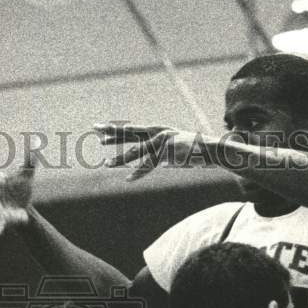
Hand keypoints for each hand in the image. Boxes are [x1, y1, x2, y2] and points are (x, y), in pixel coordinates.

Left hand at [95, 123, 217, 181]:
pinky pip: (151, 164)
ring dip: (121, 158)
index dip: (116, 130)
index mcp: (158, 131)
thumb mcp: (173, 151)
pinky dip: (140, 172)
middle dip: (113, 132)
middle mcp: (158, 133)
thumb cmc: (192, 152)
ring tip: (106, 163)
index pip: (132, 131)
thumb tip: (154, 160)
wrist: (212, 151)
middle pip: (131, 133)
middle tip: (95, 129)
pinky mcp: (169, 151)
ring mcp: (163, 141)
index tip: (99, 130)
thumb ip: (160, 153)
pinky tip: (129, 179)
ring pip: (138, 151)